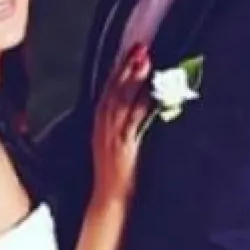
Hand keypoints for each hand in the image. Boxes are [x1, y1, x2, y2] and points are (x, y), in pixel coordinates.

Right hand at [91, 44, 151, 201]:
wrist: (109, 202)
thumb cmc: (116, 176)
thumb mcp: (117, 144)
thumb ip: (125, 125)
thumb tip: (141, 102)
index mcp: (100, 125)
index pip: (108, 91)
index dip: (118, 70)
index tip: (130, 51)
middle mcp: (103, 127)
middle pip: (113, 91)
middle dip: (126, 68)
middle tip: (139, 47)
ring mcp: (111, 137)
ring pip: (120, 102)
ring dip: (132, 81)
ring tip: (144, 62)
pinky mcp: (123, 148)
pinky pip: (132, 123)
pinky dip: (140, 106)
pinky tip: (150, 94)